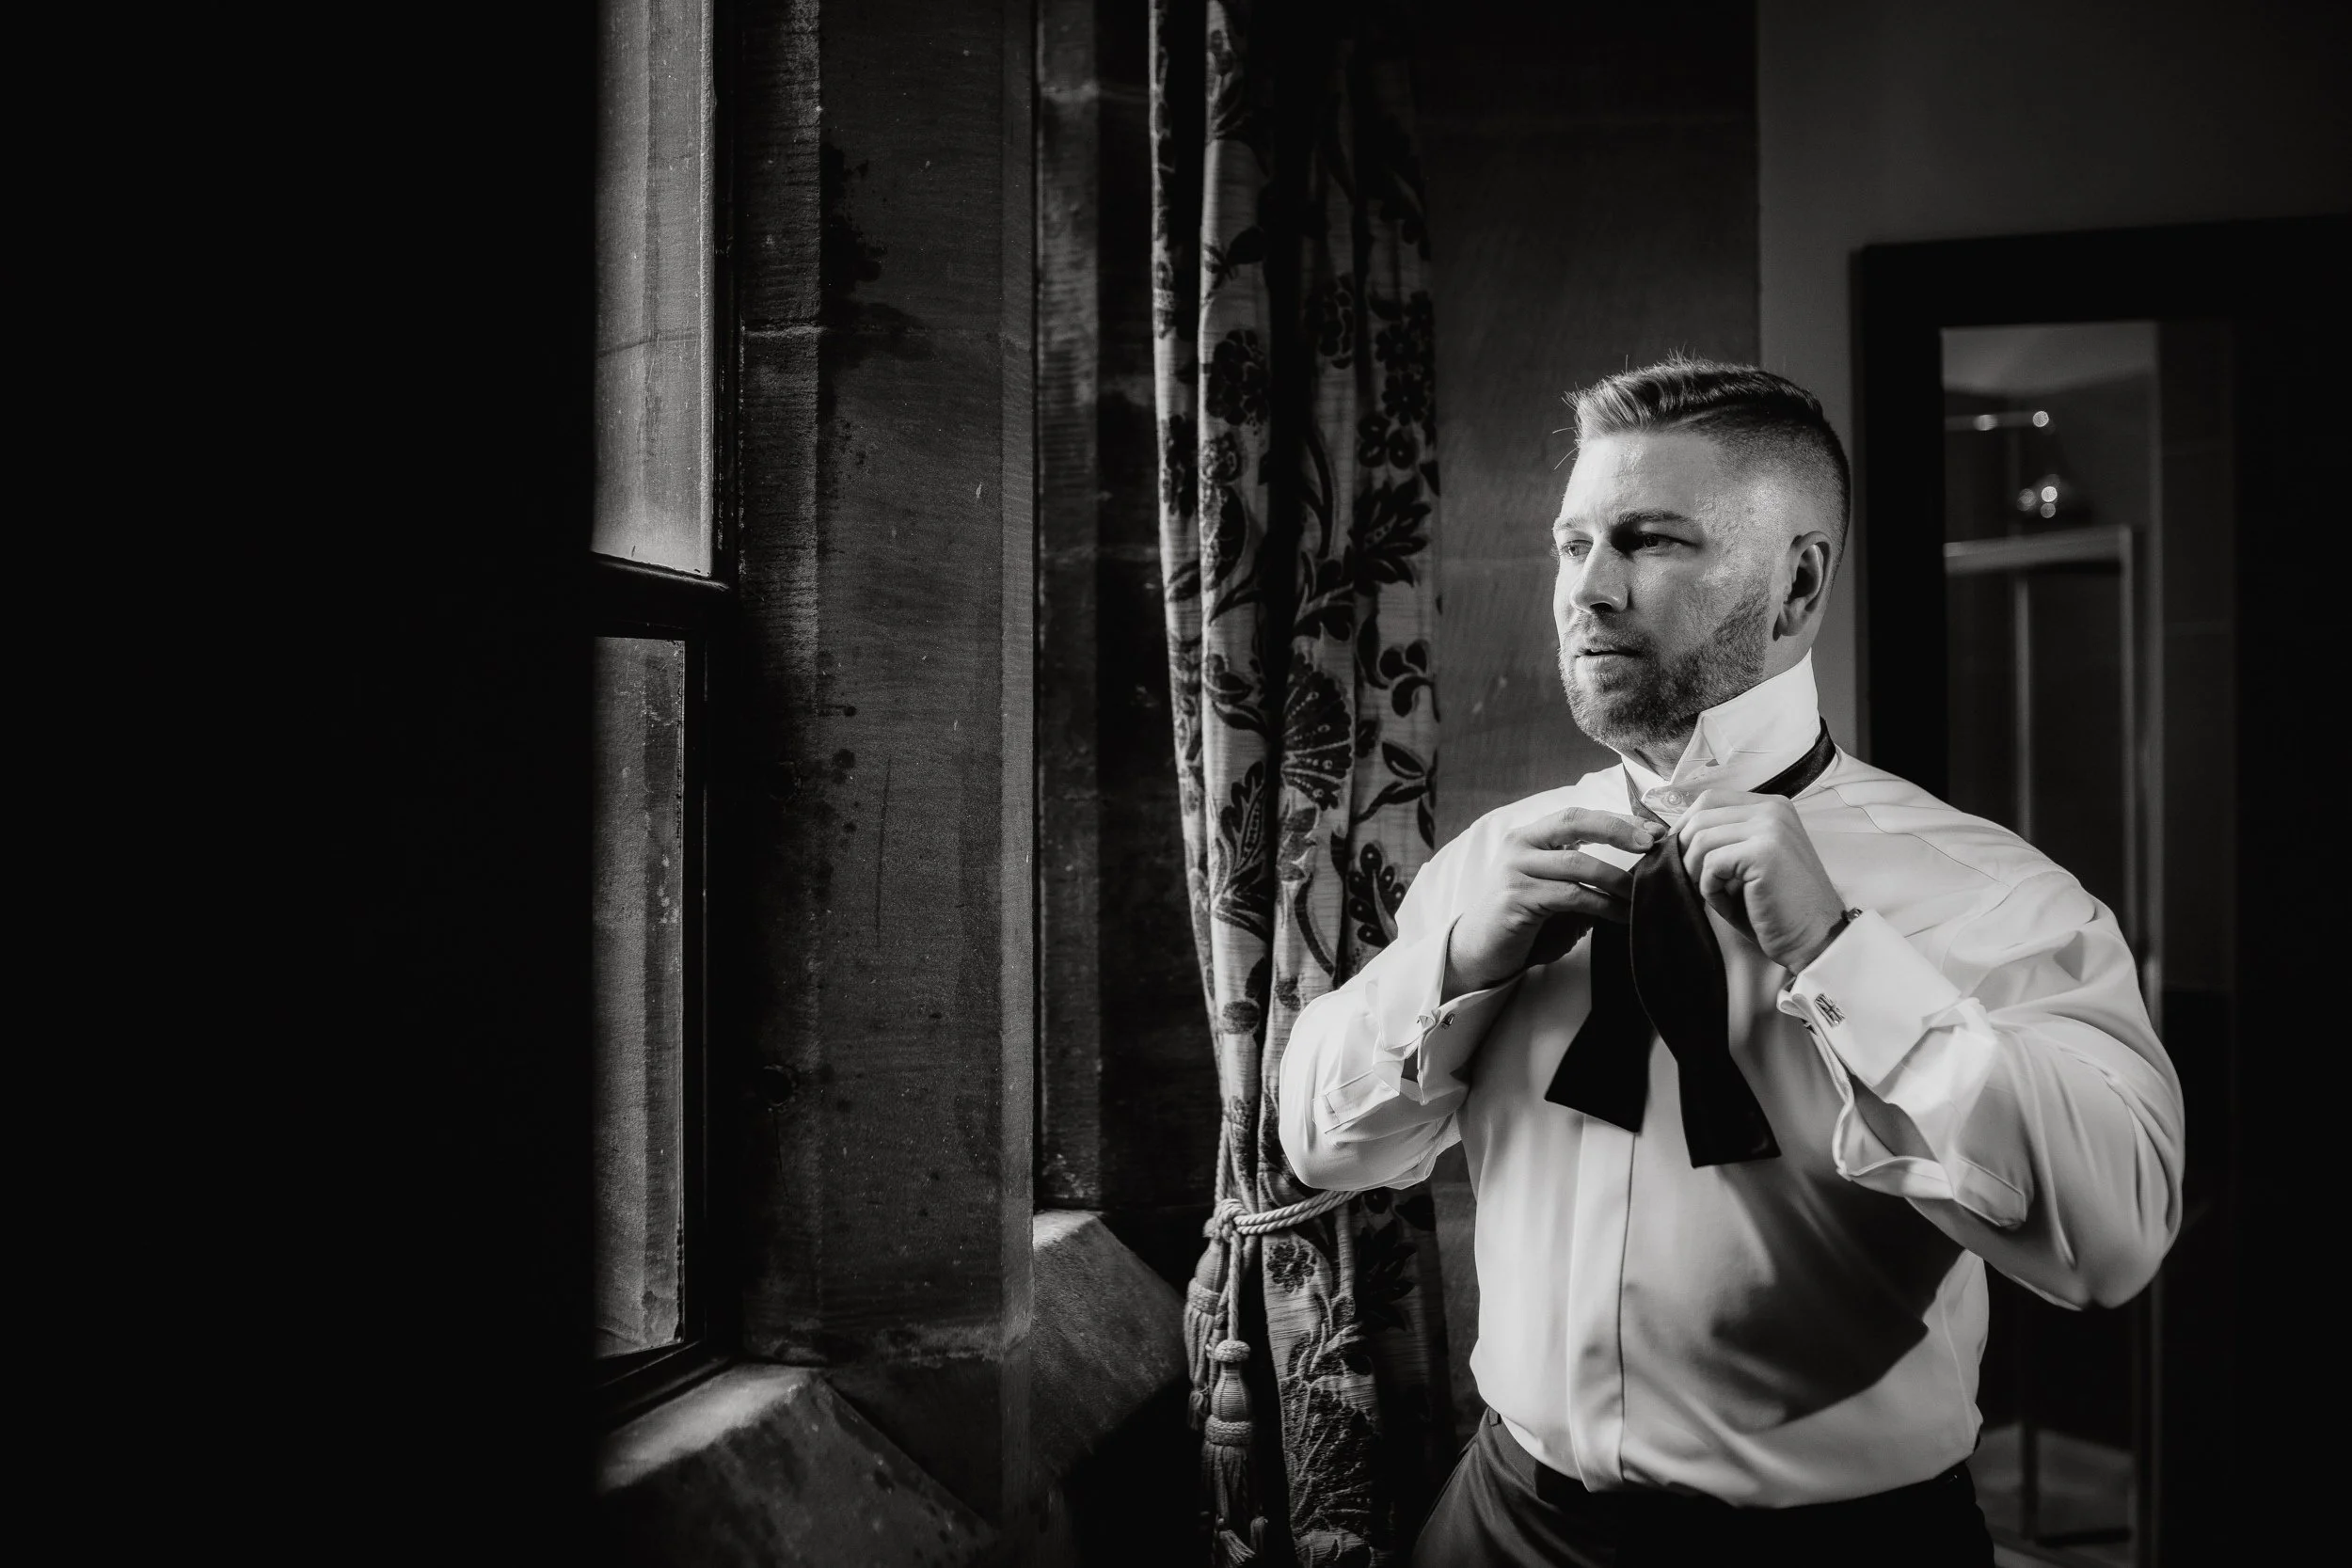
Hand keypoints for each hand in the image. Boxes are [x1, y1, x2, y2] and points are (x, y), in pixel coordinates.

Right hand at [1442, 807, 1660, 999]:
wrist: (1481, 951)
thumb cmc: (1526, 920)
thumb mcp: (1559, 890)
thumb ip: (1587, 876)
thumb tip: (1641, 870)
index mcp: (1531, 837)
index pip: (1578, 815)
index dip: (1617, 819)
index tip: (1654, 830)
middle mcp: (1520, 845)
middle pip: (1574, 822)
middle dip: (1617, 830)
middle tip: (1650, 845)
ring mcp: (1515, 869)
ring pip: (1577, 864)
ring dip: (1617, 880)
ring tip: (1642, 894)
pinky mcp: (1516, 898)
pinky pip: (1570, 896)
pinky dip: (1603, 905)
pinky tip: (1622, 915)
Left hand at [1676, 789, 1847, 972]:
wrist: (1817, 939)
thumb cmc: (1777, 908)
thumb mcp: (1746, 864)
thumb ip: (1721, 842)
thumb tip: (1671, 837)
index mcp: (1771, 807)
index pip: (1709, 800)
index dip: (1685, 827)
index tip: (1679, 855)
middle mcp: (1773, 809)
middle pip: (1700, 815)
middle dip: (1685, 851)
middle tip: (1693, 881)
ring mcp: (1770, 827)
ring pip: (1701, 840)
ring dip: (1697, 873)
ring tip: (1716, 895)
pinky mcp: (1764, 852)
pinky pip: (1712, 864)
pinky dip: (1710, 888)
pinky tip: (1728, 903)